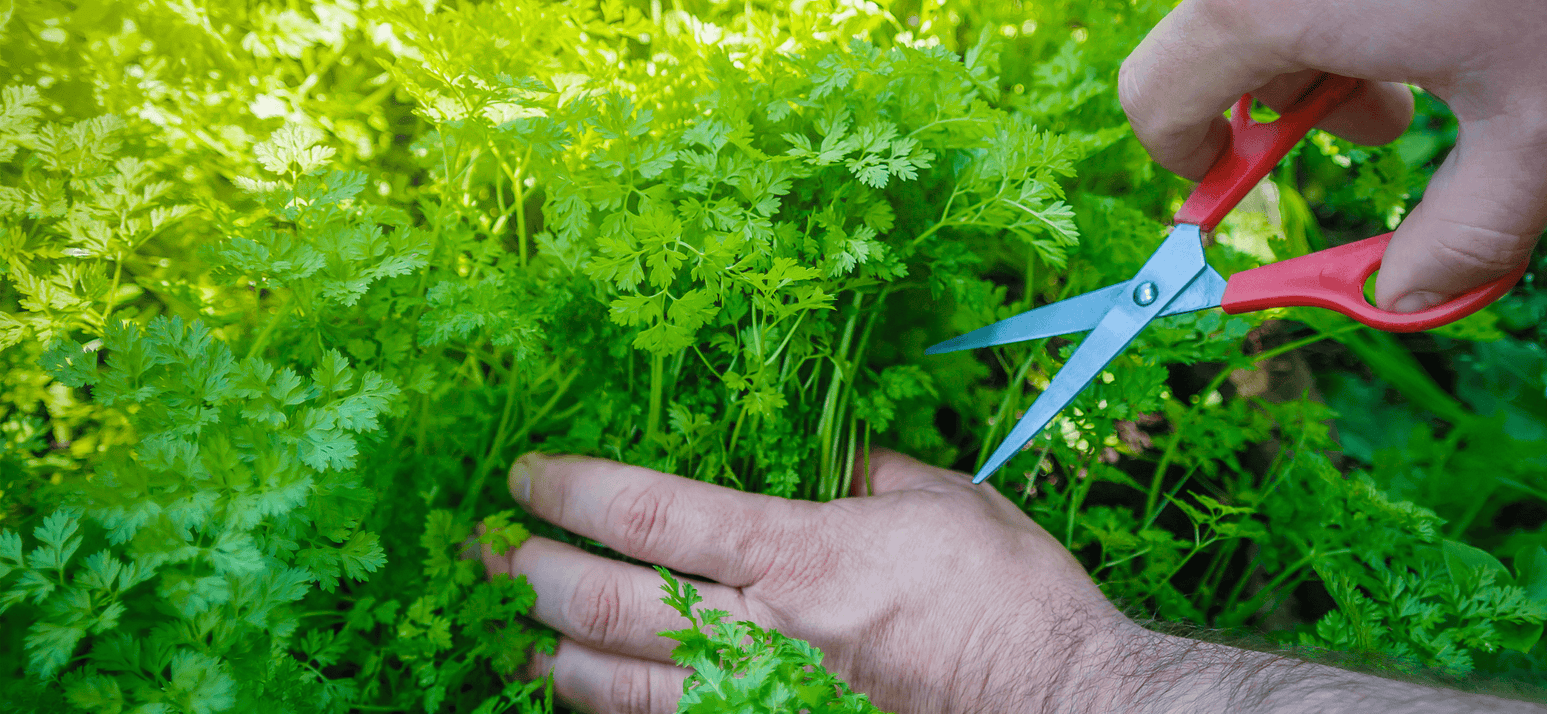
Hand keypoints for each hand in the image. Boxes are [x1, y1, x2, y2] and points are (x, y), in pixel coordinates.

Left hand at [483, 449, 1140, 712]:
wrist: (1061, 707)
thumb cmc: (1011, 601)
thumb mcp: (945, 502)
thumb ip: (867, 468)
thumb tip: (826, 448)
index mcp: (800, 555)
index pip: (652, 515)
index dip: (573, 492)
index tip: (527, 474)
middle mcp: (762, 636)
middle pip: (602, 608)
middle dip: (523, 576)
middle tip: (479, 550)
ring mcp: (759, 706)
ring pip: (610, 691)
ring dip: (542, 658)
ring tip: (505, 629)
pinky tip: (579, 693)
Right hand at [1118, 0, 1546, 311]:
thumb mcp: (1544, 125)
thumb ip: (1466, 235)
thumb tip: (1407, 298)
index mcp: (1273, 8)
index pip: (1155, 101)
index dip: (1188, 164)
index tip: (1234, 195)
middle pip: (1206, 52)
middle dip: (1277, 111)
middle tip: (1385, 122)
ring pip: (1254, 8)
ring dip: (1320, 57)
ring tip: (1424, 67)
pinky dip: (1342, 12)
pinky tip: (1430, 16)